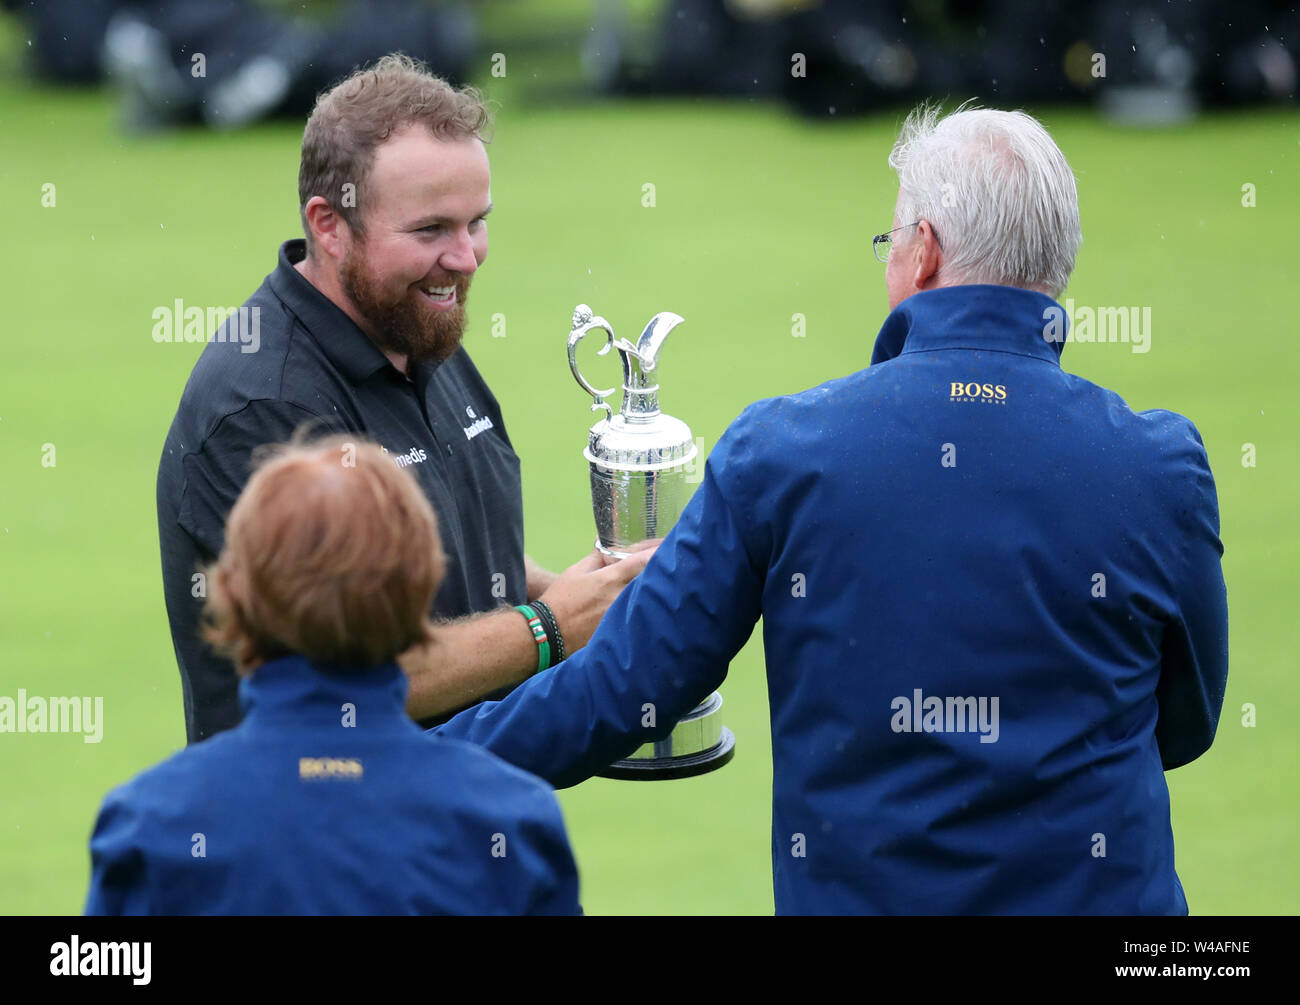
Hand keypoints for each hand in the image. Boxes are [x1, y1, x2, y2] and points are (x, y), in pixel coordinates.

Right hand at [539, 539, 661, 652]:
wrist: (548, 633)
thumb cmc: (560, 599)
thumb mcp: (575, 571)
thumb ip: (595, 558)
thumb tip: (606, 546)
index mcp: (610, 579)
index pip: (643, 561)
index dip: (659, 552)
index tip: (670, 548)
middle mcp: (620, 597)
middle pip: (651, 582)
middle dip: (662, 574)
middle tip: (673, 568)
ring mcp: (622, 616)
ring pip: (646, 600)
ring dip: (654, 593)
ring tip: (665, 588)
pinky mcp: (620, 631)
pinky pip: (638, 618)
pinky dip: (644, 612)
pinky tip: (649, 611)